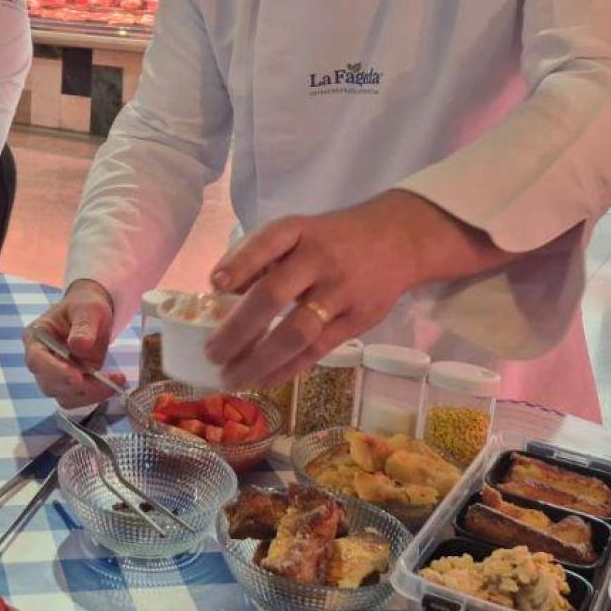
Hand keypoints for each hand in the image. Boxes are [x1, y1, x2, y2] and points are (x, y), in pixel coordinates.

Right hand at [23, 280, 125, 406]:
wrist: (93, 313)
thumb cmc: (85, 305)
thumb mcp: (87, 308)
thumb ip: (83, 325)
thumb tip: (79, 346)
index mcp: (36, 337)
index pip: (37, 360)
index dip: (54, 371)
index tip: (76, 377)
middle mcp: (41, 360)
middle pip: (49, 383)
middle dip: (77, 387)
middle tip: (106, 381)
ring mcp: (55, 374)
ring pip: (64, 396)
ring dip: (89, 394)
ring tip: (115, 381)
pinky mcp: (71, 384)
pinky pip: (79, 397)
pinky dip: (96, 395)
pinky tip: (114, 384)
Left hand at [204, 191, 463, 389]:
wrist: (398, 241)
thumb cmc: (331, 239)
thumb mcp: (298, 232)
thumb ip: (260, 256)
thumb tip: (219, 293)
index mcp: (299, 231)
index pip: (266, 243)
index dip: (239, 264)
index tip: (215, 286)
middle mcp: (319, 259)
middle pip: (273, 295)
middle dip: (238, 329)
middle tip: (212, 353)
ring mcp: (340, 291)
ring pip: (296, 332)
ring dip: (259, 359)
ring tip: (232, 377)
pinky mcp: (357, 319)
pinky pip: (317, 350)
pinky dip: (287, 368)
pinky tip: (263, 379)